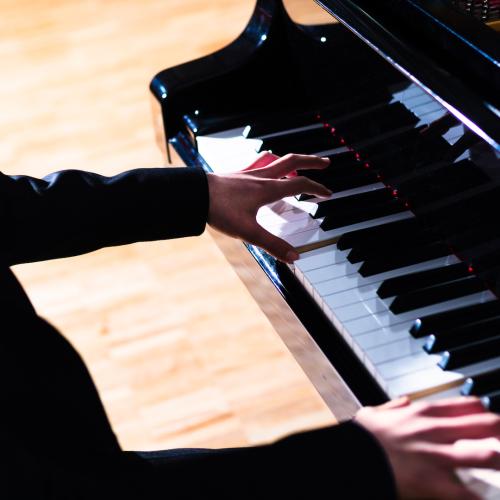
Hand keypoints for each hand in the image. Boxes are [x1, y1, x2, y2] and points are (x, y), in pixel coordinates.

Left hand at [206, 153, 330, 262]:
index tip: (328, 194)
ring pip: (276, 160)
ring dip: (291, 160)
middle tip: (326, 163)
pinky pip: (258, 163)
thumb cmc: (219, 211)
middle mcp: (261, 177)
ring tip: (298, 166)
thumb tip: (295, 258)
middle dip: (312, 161)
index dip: (317, 188)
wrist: (195, 195)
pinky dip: (268, 162)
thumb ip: (273, 245)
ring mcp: (248, 173)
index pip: (300, 184)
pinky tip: (265, 167)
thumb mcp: (249, 232)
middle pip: (292, 162)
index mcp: (268, 189)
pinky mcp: (237, 174)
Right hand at [355, 397, 499, 498]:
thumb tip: (403, 402)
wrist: (353, 459)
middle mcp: (436, 430)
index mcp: (422, 412)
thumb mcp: (375, 414)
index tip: (491, 420)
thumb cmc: (363, 438)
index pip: (468, 405)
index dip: (486, 412)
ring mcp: (438, 456)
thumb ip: (393, 407)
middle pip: (486, 424)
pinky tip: (489, 496)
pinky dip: (481, 496)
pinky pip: (469, 494)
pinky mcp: (436, 483)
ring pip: (487, 453)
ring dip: (499, 458)